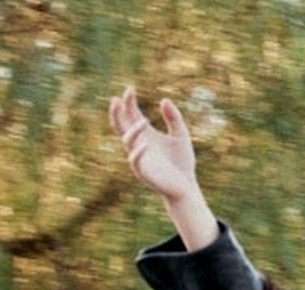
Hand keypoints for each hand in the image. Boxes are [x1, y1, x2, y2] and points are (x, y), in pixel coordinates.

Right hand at [109, 85, 198, 203]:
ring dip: (133, 130)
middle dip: (117, 112)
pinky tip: (145, 144)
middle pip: (121, 124)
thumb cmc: (182, 162)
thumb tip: (164, 100)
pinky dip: (138, 152)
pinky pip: (135, 161)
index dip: (128, 101)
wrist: (186, 186)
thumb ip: (173, 118)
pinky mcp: (143, 172)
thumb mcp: (180, 135)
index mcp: (145, 133)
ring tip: (145, 121)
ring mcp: (139, 157)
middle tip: (117, 98)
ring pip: (127, 140)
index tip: (130, 89)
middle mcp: (138, 143)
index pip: (131, 113)